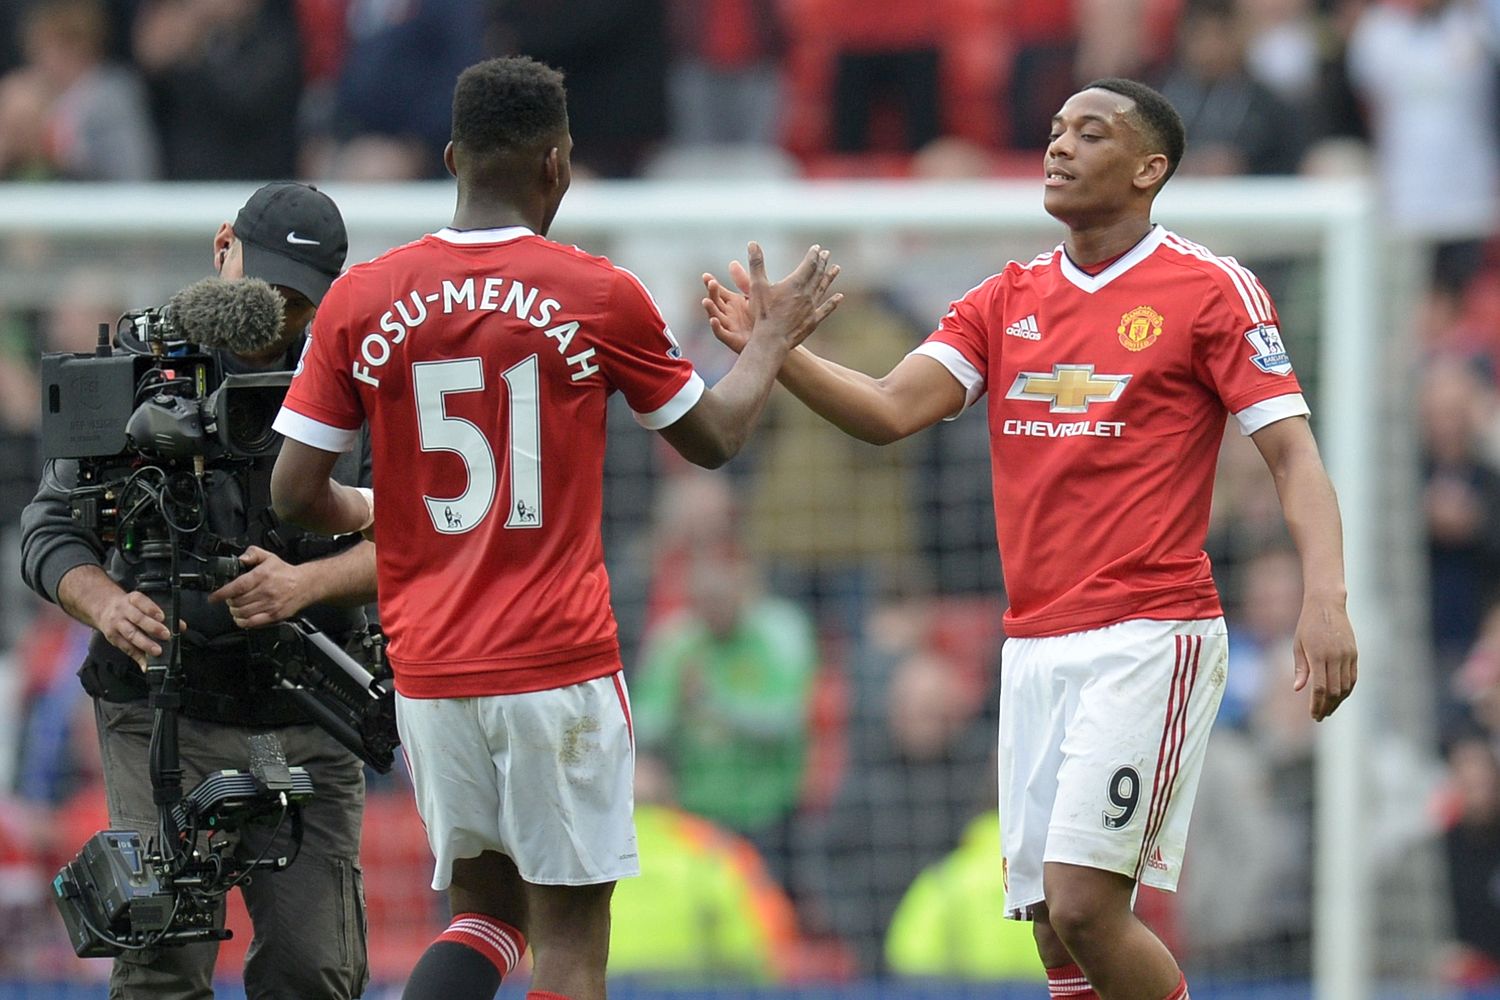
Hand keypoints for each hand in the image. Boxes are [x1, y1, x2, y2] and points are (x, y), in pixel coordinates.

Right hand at [94, 590, 178, 669]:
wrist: (104, 608)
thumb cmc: (130, 607)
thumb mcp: (142, 604)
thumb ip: (162, 614)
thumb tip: (180, 626)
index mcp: (132, 599)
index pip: (141, 601)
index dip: (152, 609)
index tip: (162, 617)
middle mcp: (122, 611)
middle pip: (137, 619)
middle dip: (152, 628)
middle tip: (166, 635)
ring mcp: (116, 624)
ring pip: (130, 634)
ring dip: (145, 644)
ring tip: (157, 651)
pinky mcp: (113, 638)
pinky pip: (126, 648)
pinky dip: (137, 657)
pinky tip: (146, 663)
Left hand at [208, 545, 308, 627]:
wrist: (305, 585)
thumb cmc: (285, 573)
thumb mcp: (269, 557)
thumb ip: (252, 554)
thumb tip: (240, 559)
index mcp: (262, 576)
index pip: (237, 586)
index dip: (222, 593)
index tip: (213, 597)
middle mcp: (266, 591)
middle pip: (237, 601)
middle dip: (229, 601)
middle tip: (230, 598)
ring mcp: (270, 605)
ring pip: (242, 613)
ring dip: (234, 611)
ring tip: (235, 607)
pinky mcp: (274, 616)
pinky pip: (252, 623)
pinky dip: (242, 622)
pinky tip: (241, 617)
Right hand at [703, 242, 840, 354]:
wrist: (771, 340)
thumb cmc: (763, 313)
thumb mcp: (756, 285)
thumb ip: (756, 264)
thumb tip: (752, 243)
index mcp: (796, 283)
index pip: (809, 264)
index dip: (813, 255)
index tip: (817, 248)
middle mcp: (807, 294)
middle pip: (818, 274)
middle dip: (822, 263)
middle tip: (826, 254)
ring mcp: (812, 308)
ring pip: (823, 289)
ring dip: (829, 277)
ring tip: (836, 268)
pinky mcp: (813, 321)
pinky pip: (825, 309)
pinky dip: (833, 302)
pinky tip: (840, 297)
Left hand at [1292, 594, 1357, 720]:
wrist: (1327, 605)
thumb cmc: (1307, 625)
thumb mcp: (1298, 644)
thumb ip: (1300, 668)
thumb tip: (1298, 689)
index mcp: (1319, 655)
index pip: (1320, 688)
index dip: (1317, 704)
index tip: (1313, 715)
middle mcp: (1335, 657)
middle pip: (1334, 690)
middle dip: (1327, 706)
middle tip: (1320, 716)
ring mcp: (1347, 656)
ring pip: (1346, 686)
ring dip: (1337, 701)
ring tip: (1328, 710)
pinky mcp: (1354, 654)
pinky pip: (1353, 677)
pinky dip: (1347, 690)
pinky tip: (1339, 697)